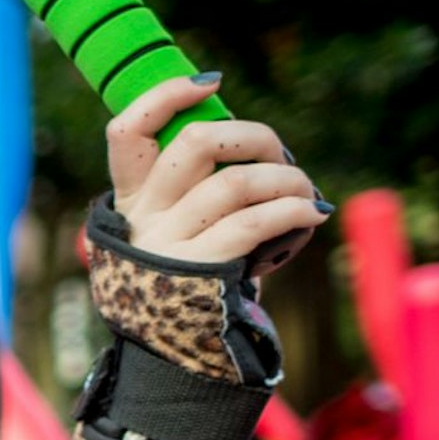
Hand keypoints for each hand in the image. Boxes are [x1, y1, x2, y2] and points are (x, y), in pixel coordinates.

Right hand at [109, 75, 322, 268]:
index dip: (167, 96)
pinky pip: (256, 222)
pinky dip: (294, 210)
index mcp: (129, 202)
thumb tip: (251, 144)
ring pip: (236, 182)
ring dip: (286, 179)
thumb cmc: (188, 281)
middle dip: (254, 136)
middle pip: (197, 143)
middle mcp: (142, 219)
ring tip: (305, 192)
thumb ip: (191, 190)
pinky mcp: (201, 270)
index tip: (212, 81)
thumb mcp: (171, 233)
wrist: (178, 357)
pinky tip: (311, 215)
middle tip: (279, 152)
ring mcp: (168, 245)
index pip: (127, 132)